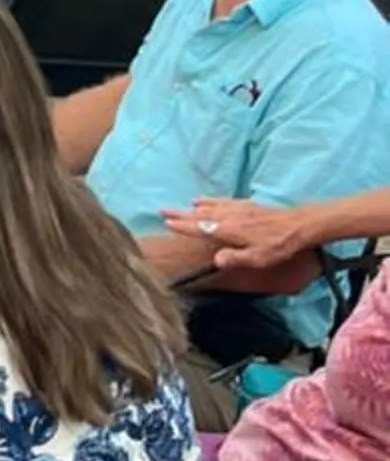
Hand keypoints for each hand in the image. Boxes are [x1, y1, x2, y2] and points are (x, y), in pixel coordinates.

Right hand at [163, 199, 318, 273]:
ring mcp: (237, 208)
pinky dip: (208, 200)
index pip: (200, 227)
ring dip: (192, 208)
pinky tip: (205, 200)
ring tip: (181, 208)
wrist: (298, 225)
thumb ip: (236, 259)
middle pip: (200, 214)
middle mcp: (229, 216)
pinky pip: (220, 201)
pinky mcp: (245, 204)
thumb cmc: (278, 246)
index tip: (167, 223)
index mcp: (229, 230)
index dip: (183, 226)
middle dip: (181, 214)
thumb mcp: (259, 259)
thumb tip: (215, 260)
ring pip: (209, 207)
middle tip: (163, 212)